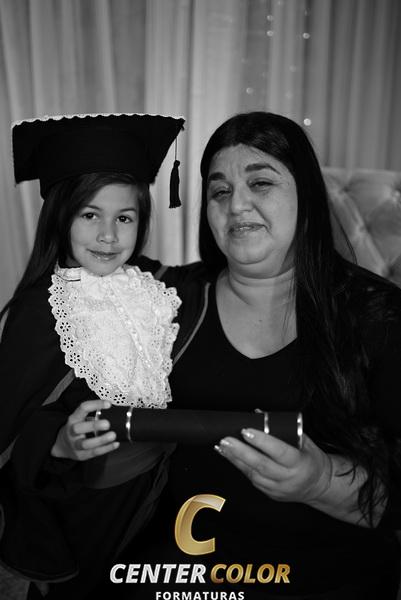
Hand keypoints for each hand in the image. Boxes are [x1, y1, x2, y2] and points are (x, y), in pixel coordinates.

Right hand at [51, 400, 119, 459]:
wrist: (63, 445)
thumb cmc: (77, 429)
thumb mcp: (80, 419)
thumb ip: (93, 415)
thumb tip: (115, 411)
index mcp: (74, 418)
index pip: (83, 408)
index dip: (95, 405)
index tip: (108, 404)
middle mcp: (72, 431)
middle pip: (79, 428)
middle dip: (94, 426)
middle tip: (107, 424)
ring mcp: (75, 444)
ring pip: (86, 444)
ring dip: (101, 440)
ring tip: (113, 435)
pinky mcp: (81, 455)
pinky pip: (94, 452)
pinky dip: (106, 448)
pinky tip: (115, 444)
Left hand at [215, 429, 332, 503]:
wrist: (318, 486)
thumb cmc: (311, 460)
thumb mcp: (305, 441)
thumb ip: (284, 427)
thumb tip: (259, 413)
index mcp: (300, 463)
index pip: (279, 452)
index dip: (262, 441)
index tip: (247, 431)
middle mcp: (288, 478)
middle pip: (261, 465)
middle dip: (241, 451)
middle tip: (226, 439)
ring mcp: (278, 488)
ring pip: (253, 473)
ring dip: (235, 459)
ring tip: (222, 446)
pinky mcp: (270, 493)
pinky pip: (252, 479)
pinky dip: (238, 466)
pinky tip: (228, 456)